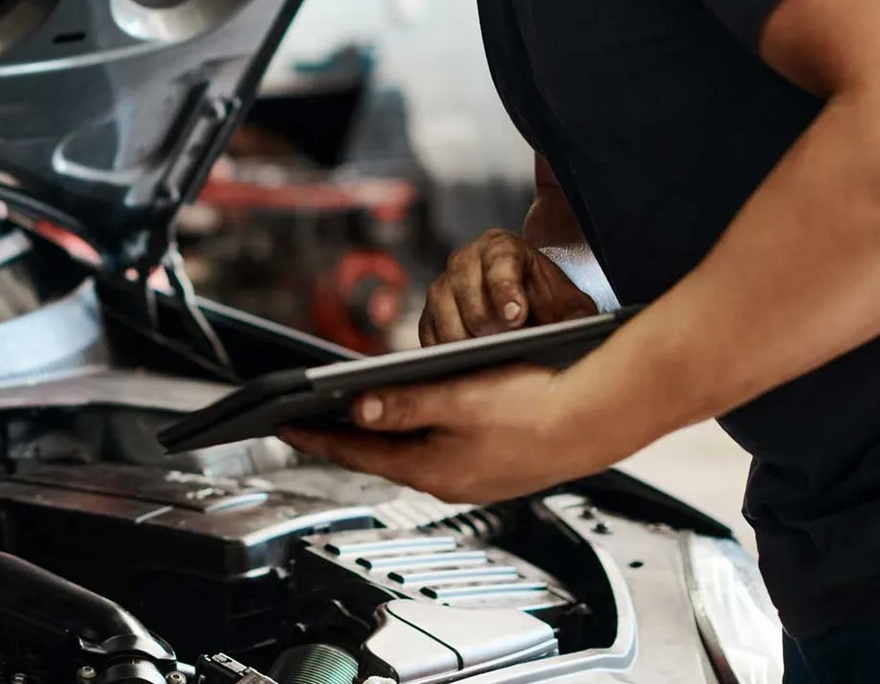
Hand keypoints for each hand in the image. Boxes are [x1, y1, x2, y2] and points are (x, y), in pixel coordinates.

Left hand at [278, 365, 629, 503]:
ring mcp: (471, 478)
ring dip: (384, 433)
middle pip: (380, 455)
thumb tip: (357, 409)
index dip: (314, 436)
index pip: (356, 452)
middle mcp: (447, 482)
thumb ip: (404, 404)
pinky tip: (418, 414)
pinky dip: (419, 433)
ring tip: (353, 412)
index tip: (282, 424)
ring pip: (412, 453)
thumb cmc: (535, 406)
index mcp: (431, 468)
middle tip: (308, 418)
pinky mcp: (493, 468)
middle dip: (344, 436)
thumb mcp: (457, 397)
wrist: (597, 419)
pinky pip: (441, 451)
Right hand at [419, 230, 598, 345]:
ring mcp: (442, 287)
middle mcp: (465, 261)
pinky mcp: (428, 315)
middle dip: (488, 325)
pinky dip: (446, 354)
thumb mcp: (568, 302)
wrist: (526, 302)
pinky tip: (468, 366)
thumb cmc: (545, 301)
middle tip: (506, 346)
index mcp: (502, 248)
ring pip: (444, 317)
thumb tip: (574, 332)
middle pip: (467, 294)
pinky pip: (430, 337)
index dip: (506, 291)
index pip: (500, 265)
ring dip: (466, 342)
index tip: (516, 317)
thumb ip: (575, 313)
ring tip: (489, 360)